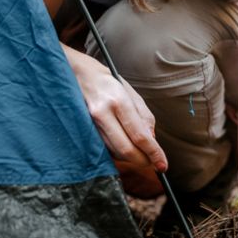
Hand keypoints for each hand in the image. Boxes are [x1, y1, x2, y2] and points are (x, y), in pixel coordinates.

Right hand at [63, 45, 166, 171]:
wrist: (75, 73)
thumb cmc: (106, 81)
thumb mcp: (130, 92)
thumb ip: (144, 116)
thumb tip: (152, 141)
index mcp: (118, 101)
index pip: (139, 135)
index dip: (153, 153)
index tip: (163, 165)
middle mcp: (102, 113)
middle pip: (126, 149)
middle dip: (143, 161)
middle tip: (154, 163)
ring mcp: (90, 123)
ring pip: (114, 152)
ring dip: (131, 158)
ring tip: (141, 152)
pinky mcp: (83, 130)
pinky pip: (104, 149)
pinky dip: (118, 152)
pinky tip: (124, 145)